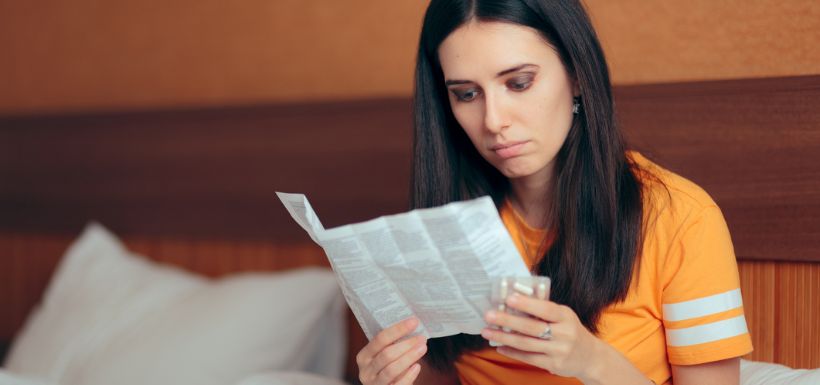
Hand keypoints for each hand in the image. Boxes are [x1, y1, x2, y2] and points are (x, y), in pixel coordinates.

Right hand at [356, 317, 427, 384]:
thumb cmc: (387, 369)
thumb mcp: (384, 356)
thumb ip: (392, 345)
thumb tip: (412, 326)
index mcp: (364, 356)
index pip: (380, 339)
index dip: (398, 329)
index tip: (414, 322)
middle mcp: (365, 371)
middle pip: (386, 354)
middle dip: (406, 344)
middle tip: (422, 338)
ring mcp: (374, 384)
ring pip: (391, 369)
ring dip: (409, 357)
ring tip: (423, 348)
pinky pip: (398, 384)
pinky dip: (409, 375)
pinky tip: (417, 367)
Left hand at [480, 293, 603, 379]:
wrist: (590, 357)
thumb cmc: (570, 331)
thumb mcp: (563, 316)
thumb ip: (543, 309)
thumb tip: (516, 298)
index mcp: (566, 317)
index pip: (545, 309)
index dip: (527, 304)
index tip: (509, 299)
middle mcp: (564, 334)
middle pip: (532, 327)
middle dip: (508, 321)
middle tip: (489, 315)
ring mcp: (559, 351)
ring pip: (526, 344)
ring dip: (504, 338)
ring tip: (487, 331)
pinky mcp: (553, 365)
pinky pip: (528, 357)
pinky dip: (512, 352)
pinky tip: (499, 346)